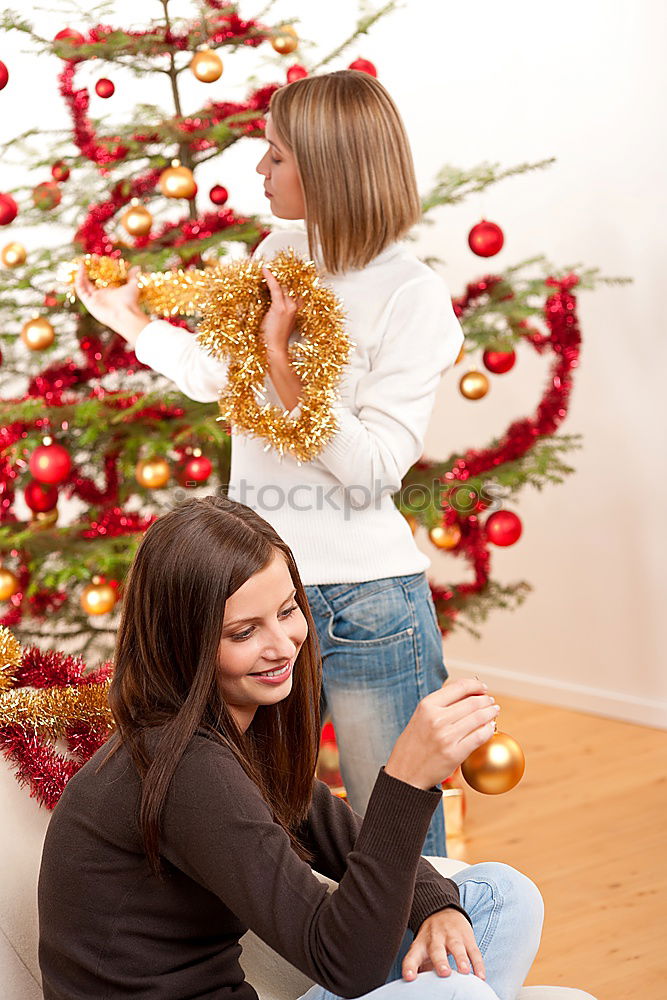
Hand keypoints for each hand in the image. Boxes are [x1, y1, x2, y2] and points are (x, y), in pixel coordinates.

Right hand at [74, 263, 148, 345]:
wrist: (126, 314)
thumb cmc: (130, 301)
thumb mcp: (132, 286)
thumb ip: (133, 276)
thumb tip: (137, 267)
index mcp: (109, 292)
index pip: (99, 279)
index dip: (95, 270)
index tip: (95, 259)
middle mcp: (100, 296)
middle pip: (89, 282)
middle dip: (86, 271)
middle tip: (85, 260)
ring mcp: (94, 300)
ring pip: (83, 286)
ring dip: (80, 275)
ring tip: (80, 264)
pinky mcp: (89, 303)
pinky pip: (81, 291)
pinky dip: (78, 281)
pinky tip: (80, 271)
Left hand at [260, 266, 301, 355]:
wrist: (276, 349)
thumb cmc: (275, 339)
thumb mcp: (281, 324)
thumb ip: (280, 313)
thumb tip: (273, 306)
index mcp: (295, 310)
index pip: (292, 291)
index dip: (286, 282)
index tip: (281, 274)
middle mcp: (294, 306)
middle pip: (288, 287)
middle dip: (280, 278)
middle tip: (270, 269)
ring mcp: (288, 306)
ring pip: (282, 286)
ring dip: (274, 277)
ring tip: (266, 269)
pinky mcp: (279, 307)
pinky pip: (275, 288)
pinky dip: (269, 278)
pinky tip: (265, 271)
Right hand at [385, 678, 499, 789]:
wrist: (404, 774)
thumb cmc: (413, 745)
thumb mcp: (420, 717)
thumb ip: (441, 706)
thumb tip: (468, 694)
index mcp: (427, 706)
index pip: (459, 687)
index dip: (476, 685)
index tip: (483, 688)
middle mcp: (437, 718)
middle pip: (472, 702)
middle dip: (486, 700)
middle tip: (491, 702)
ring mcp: (447, 736)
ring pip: (479, 718)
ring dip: (490, 713)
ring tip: (493, 711)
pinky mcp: (455, 753)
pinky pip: (479, 737)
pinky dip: (489, 730)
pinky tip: (490, 727)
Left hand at [402, 908, 484, 981]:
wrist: (442, 911)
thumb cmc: (430, 939)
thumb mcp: (420, 950)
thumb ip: (419, 968)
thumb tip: (415, 988)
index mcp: (421, 945)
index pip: (412, 956)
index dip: (409, 966)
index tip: (408, 977)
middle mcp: (435, 939)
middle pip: (436, 950)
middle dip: (440, 961)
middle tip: (444, 972)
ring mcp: (452, 936)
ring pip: (457, 947)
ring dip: (461, 959)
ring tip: (464, 971)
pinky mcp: (467, 937)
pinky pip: (474, 951)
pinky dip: (478, 964)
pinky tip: (480, 976)